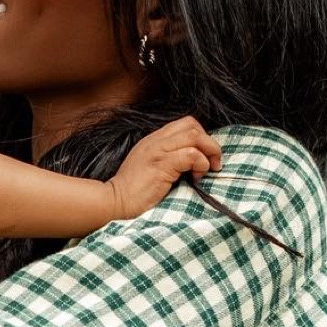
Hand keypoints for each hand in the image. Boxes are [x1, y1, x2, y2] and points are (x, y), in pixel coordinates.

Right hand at [105, 118, 222, 219]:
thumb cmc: (133, 193)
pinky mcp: (160, 165)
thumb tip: (193, 161)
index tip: (205, 158)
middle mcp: (155, 140)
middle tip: (213, 164)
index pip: (185, 124)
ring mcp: (157, 151)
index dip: (201, 137)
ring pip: (194, 135)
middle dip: (209, 143)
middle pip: (192, 125)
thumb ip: (167, 159)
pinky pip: (190, 154)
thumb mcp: (150, 168)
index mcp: (153, 140)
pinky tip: (195, 178)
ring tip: (204, 171)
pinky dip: (200, 164)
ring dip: (208, 153)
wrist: (114, 202)